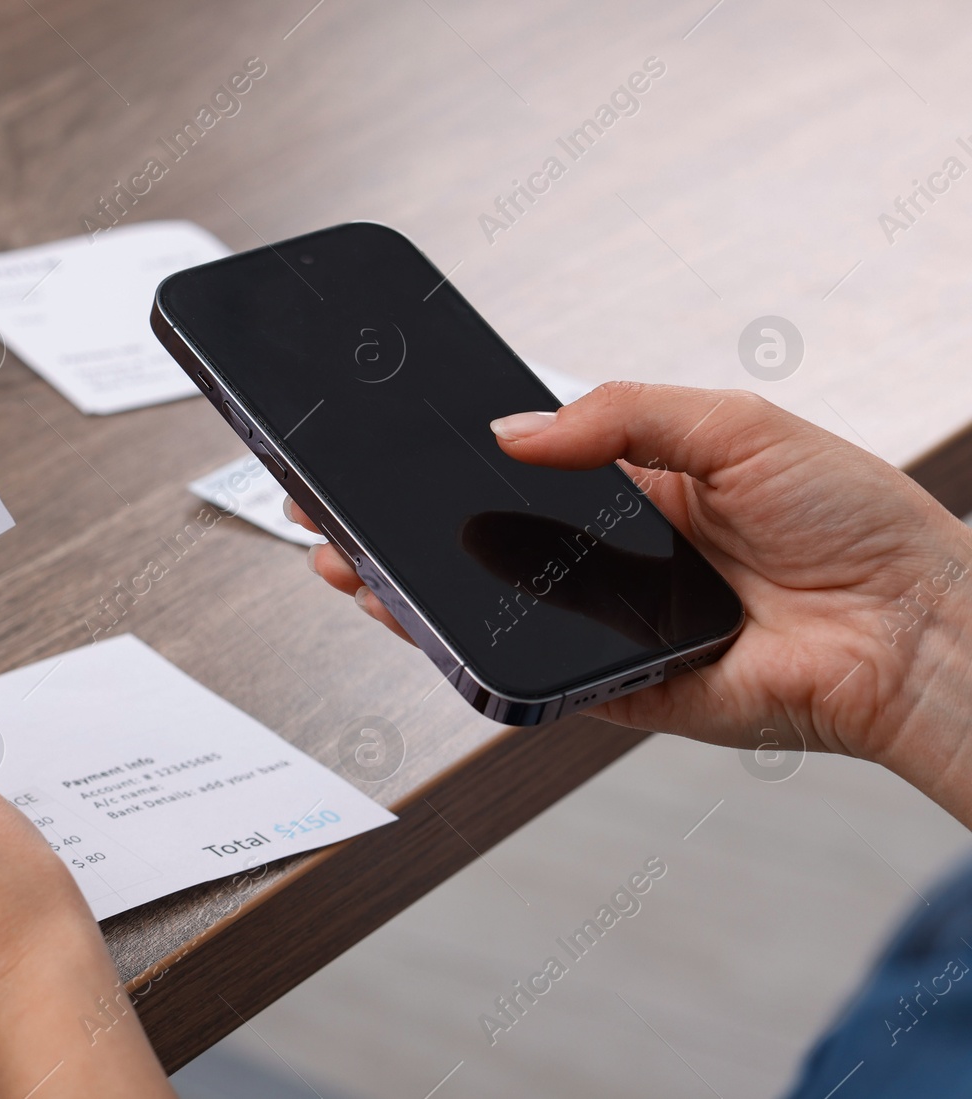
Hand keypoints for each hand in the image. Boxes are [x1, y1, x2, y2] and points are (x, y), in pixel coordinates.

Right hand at [291, 383, 971, 822]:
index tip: (387, 442)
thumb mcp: (734, 426)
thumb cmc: (853, 521)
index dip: (451, 460)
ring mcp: (604, 627)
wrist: (913, 629)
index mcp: (638, 488)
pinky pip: (524, 672)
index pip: (518, 471)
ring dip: (410, 589)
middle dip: (403, 528)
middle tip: (332, 504)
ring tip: (342, 559)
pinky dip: (464, 651)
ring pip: (487, 609)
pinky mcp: (612, 688)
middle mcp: (611, 560)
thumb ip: (622, 417)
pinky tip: (408, 618)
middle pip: (484, 542)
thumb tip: (513, 431)